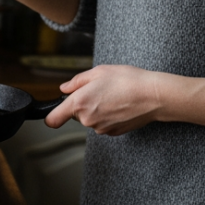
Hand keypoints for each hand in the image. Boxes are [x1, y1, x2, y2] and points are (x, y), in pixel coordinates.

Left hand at [45, 65, 164, 135]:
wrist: (153, 96)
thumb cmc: (127, 80)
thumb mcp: (98, 72)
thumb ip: (77, 81)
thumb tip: (65, 88)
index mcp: (79, 103)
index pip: (53, 120)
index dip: (52, 115)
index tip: (55, 112)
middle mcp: (87, 119)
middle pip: (76, 114)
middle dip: (83, 103)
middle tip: (100, 90)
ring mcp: (100, 128)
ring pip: (91, 118)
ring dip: (97, 109)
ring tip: (113, 96)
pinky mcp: (113, 132)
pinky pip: (103, 123)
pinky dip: (108, 116)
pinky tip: (120, 105)